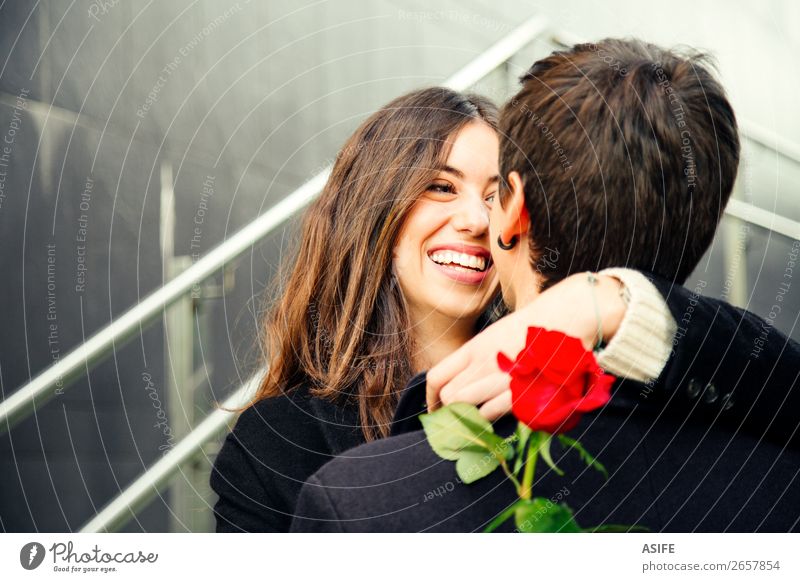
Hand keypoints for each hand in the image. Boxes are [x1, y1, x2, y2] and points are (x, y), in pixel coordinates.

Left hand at [427, 272, 626, 418]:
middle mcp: (482, 364)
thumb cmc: (530, 330)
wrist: (564, 319)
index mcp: (474, 349)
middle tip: (454, 422)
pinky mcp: (520, 392)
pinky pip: (490, 414)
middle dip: (448, 411)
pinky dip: (489, 419)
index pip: (436, 377)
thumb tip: (457, 383)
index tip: (434, 409)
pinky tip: (497, 417)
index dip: (430, 399)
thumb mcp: (493, 337)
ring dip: (465, 418)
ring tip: (472, 424)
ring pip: (463, 407)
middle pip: (448, 397)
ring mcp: (500, 379)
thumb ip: (474, 360)